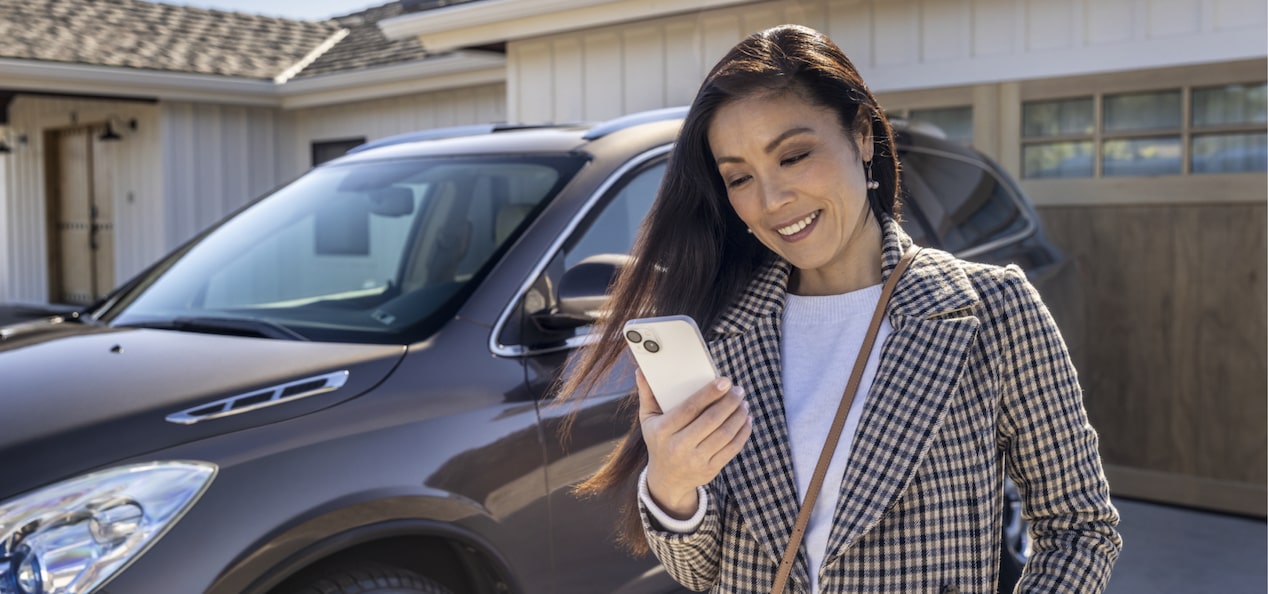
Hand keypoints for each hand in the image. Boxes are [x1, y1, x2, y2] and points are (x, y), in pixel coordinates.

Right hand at [638, 369, 752, 519]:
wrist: (666, 480)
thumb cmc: (659, 441)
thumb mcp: (648, 420)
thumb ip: (647, 395)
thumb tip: (642, 371)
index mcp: (662, 431)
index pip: (689, 408)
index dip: (709, 394)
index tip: (725, 381)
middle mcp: (678, 447)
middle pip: (711, 420)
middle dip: (729, 402)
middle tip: (738, 390)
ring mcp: (696, 461)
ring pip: (725, 434)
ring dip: (738, 416)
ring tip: (743, 403)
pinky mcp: (710, 469)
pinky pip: (732, 448)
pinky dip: (743, 432)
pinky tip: (746, 419)